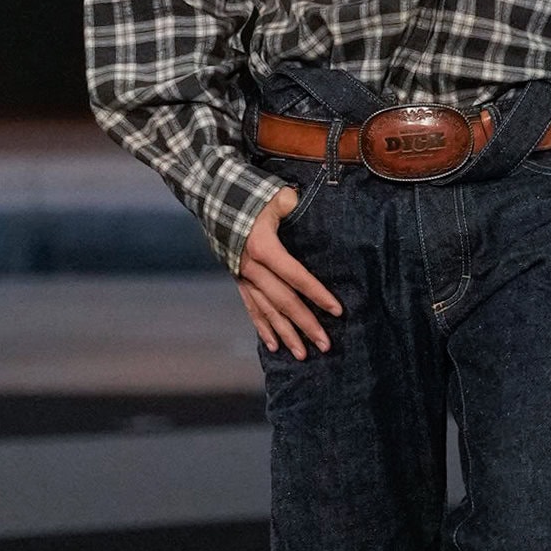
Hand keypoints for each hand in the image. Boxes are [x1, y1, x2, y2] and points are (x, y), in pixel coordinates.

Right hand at [236, 188, 343, 359]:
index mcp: (263, 248)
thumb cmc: (248, 198)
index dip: (317, 294)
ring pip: (267, 311)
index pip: (295, 276)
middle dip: (305, 324)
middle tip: (325, 344)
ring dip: (285, 334)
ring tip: (302, 355)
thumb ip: (286, 201)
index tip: (336, 310)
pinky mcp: (239, 281)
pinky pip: (252, 309)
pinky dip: (263, 328)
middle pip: (283, 301)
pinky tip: (274, 345)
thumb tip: (296, 202)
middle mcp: (252, 268)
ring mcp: (244, 277)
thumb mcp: (271, 195)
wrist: (213, 202)